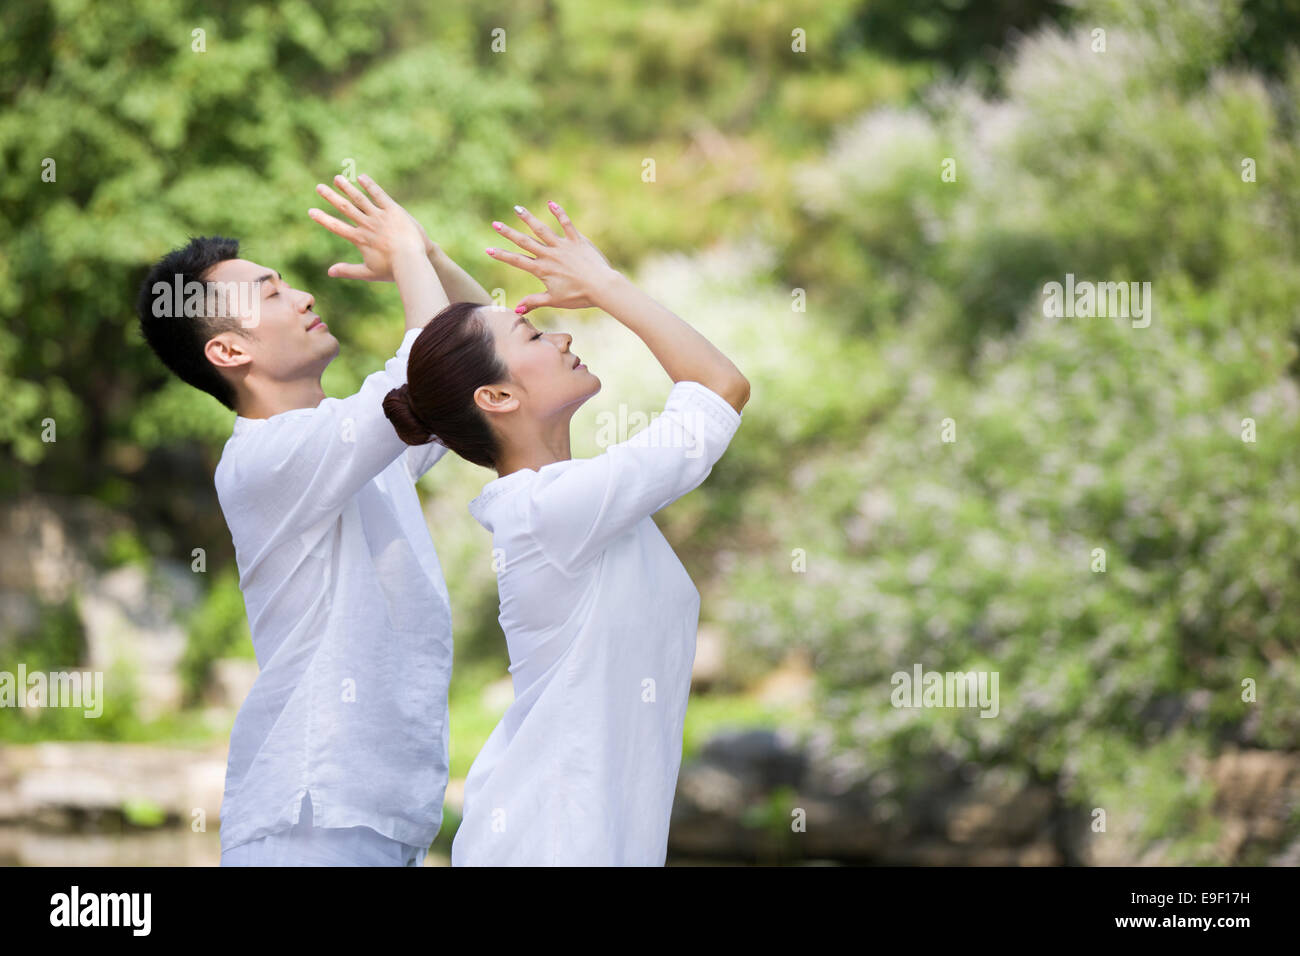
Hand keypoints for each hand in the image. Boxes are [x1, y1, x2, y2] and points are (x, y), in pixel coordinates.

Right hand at [308, 174, 428, 281]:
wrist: (412, 261)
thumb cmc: (392, 270)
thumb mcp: (368, 273)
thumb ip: (348, 271)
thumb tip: (329, 272)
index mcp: (360, 239)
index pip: (337, 227)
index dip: (323, 219)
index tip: (311, 211)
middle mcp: (367, 225)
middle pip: (345, 208)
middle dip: (331, 197)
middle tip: (319, 187)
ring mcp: (380, 216)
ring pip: (360, 199)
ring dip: (347, 188)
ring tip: (337, 178)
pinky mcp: (393, 210)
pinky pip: (379, 195)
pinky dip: (370, 186)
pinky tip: (361, 177)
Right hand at [486, 201, 617, 313]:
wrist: (601, 287)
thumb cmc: (579, 296)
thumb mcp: (554, 300)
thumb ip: (534, 302)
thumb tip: (517, 310)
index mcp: (542, 269)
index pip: (517, 260)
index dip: (502, 255)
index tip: (488, 249)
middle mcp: (549, 255)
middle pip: (525, 242)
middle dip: (508, 233)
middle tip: (495, 224)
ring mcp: (563, 246)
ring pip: (542, 229)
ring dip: (528, 218)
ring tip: (517, 209)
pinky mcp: (577, 240)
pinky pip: (566, 224)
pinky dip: (559, 213)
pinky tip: (550, 203)